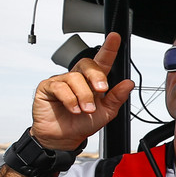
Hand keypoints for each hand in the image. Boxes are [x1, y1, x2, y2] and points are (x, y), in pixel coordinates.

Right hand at [30, 32, 134, 148]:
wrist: (64, 139)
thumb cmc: (83, 123)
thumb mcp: (106, 112)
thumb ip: (117, 97)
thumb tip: (128, 83)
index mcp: (93, 81)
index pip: (102, 61)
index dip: (108, 48)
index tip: (115, 38)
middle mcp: (77, 77)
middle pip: (87, 64)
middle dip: (96, 76)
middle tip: (101, 90)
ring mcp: (61, 81)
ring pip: (74, 78)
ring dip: (83, 96)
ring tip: (85, 110)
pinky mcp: (47, 88)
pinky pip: (59, 87)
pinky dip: (69, 99)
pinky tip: (73, 109)